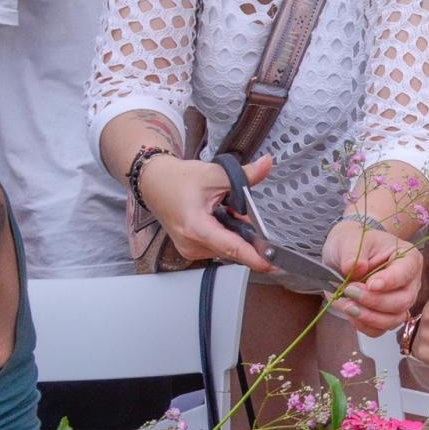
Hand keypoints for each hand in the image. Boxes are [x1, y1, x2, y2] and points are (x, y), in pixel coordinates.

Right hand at [137, 153, 276, 272]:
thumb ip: (245, 174)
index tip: (274, 264)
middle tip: (240, 209)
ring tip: (223, 208)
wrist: (154, 182)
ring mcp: (190, 249)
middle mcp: (192, 244)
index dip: (256, 257)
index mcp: (196, 228)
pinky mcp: (191, 248)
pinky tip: (219, 216)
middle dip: (246, 233)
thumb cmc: (177, 180)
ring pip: (228, 247)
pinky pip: (218, 246)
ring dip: (235, 231)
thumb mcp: (216, 174)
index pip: (233, 248)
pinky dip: (226, 233)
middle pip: (234, 248)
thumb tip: (267, 165)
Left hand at [322, 221, 426, 334]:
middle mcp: (410, 283)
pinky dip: (363, 325)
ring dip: (369, 317)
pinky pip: (380, 330)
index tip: (370, 284)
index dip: (390, 281)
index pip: (406, 272)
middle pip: (403, 301)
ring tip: (348, 306)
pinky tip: (350, 313)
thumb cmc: (353, 243)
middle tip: (350, 291)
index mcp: (408, 258)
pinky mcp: (386, 316)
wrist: (344, 256)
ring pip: (393, 320)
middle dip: (375, 301)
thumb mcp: (350, 240)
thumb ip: (352, 253)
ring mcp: (400, 302)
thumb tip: (355, 267)